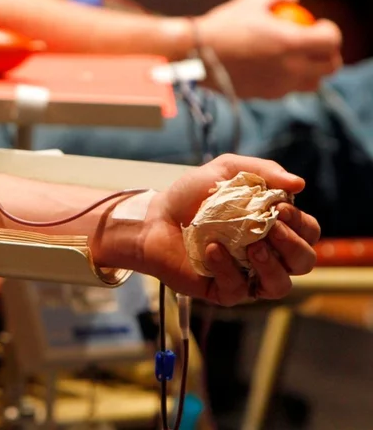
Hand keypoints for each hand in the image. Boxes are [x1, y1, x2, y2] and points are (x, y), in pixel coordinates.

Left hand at [140, 154, 319, 305]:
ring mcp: (246, 275)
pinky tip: (212, 250)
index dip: (301, 223)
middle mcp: (266, 254)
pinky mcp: (222, 290)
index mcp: (273, 226)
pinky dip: (227, 269)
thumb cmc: (190, 196)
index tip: (279, 207)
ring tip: (252, 247)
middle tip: (271, 228)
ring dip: (272, 266)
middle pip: (304, 262)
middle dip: (293, 246)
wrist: (153, 217)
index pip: (308, 232)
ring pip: (280, 286)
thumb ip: (262, 170)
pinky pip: (238, 290)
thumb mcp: (225, 171)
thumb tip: (299, 184)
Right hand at [195, 0, 341, 98]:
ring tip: (296, 60)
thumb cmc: (223, 25)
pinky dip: (287, 80)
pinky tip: (272, 68)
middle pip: (330, 67)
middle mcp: (291, 68)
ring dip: (311, 71)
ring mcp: (279, 86)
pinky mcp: (265, 96)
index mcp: (292, 42)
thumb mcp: (251, 0)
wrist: (196, 57)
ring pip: (312, 83)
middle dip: (328, 54)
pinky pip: (287, 90)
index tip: (318, 25)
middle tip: (314, 45)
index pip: (332, 40)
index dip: (329, 30)